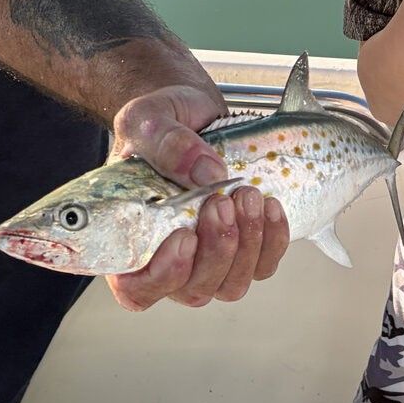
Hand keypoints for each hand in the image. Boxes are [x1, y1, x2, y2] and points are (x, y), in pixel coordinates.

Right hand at [105, 85, 288, 310]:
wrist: (192, 112)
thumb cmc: (159, 122)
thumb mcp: (148, 119)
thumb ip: (166, 143)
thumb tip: (207, 174)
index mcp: (131, 239)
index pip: (137, 288)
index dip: (162, 276)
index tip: (185, 235)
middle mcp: (169, 260)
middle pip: (194, 290)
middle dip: (216, 248)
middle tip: (222, 199)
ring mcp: (209, 259)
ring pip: (231, 285)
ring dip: (246, 243)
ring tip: (248, 195)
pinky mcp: (244, 248)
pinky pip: (264, 265)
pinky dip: (272, 239)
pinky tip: (269, 205)